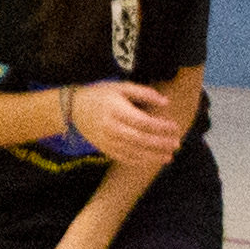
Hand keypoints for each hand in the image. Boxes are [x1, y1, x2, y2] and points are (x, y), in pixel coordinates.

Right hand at [65, 79, 187, 167]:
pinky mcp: (104, 149)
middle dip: (161, 143)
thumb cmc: (101, 95)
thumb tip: (166, 102)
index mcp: (117, 110)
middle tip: (176, 144)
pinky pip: (124, 158)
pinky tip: (152, 161)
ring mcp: (107, 141)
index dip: (161, 126)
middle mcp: (112, 128)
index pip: (143, 122)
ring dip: (153, 156)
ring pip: (134, 152)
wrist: (73, 108)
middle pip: (141, 139)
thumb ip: (144, 93)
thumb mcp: (121, 87)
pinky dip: (139, 161)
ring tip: (169, 156)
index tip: (175, 126)